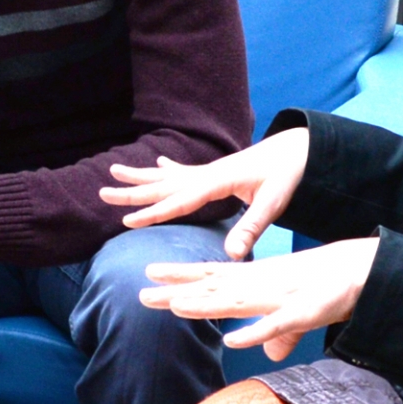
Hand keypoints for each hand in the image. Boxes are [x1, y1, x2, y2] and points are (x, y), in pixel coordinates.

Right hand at [101, 127, 307, 258]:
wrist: (300, 148)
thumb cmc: (289, 174)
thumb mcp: (275, 202)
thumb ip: (252, 227)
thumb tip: (233, 254)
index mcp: (218, 180)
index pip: (179, 200)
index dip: (152, 212)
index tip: (127, 221)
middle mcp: (208, 173)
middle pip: (163, 185)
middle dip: (132, 191)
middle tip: (102, 193)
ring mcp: (210, 170)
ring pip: (167, 175)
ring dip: (141, 175)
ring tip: (113, 170)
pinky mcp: (217, 171)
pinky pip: (184, 171)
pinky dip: (166, 168)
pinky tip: (157, 162)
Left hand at [138, 237, 377, 361]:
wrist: (360, 271)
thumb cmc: (324, 288)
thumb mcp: (294, 315)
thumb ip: (278, 334)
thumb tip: (269, 354)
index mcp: (256, 282)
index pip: (211, 276)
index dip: (181, 276)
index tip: (150, 273)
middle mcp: (261, 286)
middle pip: (212, 288)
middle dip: (178, 291)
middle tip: (142, 292)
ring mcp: (278, 299)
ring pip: (235, 303)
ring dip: (205, 306)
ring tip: (175, 307)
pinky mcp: (300, 313)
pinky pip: (273, 326)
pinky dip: (253, 332)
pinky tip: (231, 339)